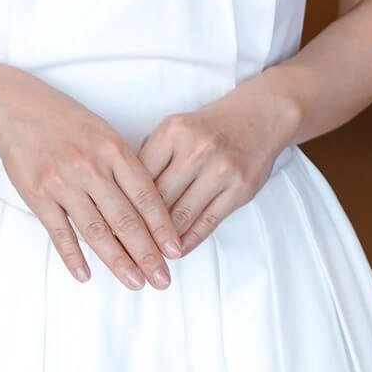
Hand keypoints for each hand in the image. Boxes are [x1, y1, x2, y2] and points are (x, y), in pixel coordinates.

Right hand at [0, 72, 184, 290]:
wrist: (18, 108)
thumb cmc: (67, 121)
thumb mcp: (104, 132)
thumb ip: (125, 166)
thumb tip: (149, 208)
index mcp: (113, 149)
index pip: (145, 196)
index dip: (162, 227)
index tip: (176, 252)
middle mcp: (90, 167)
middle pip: (125, 219)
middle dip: (147, 254)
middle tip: (162, 280)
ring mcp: (63, 182)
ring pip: (96, 230)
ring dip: (118, 261)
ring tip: (135, 282)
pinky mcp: (38, 194)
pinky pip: (59, 232)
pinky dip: (73, 256)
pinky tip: (85, 275)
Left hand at [136, 83, 288, 255]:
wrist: (259, 116)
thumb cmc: (210, 126)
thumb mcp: (176, 128)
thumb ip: (153, 156)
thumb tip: (126, 195)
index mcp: (173, 130)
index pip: (140, 175)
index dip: (124, 202)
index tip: (112, 223)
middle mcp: (196, 148)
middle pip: (159, 198)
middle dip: (141, 226)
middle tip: (125, 247)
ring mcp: (221, 169)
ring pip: (183, 214)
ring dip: (164, 239)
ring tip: (149, 255)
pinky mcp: (240, 188)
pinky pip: (209, 221)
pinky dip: (190, 239)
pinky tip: (178, 249)